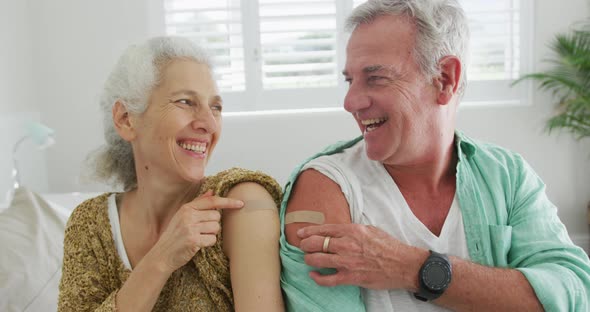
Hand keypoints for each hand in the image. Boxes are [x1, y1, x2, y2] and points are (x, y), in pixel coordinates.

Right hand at [148, 190, 243, 273]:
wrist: (162, 255)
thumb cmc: (175, 235)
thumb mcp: (182, 216)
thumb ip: (198, 203)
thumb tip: (211, 191)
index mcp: (186, 208)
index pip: (212, 201)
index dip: (228, 202)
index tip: (240, 203)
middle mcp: (188, 216)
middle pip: (217, 216)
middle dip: (213, 224)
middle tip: (202, 230)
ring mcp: (190, 228)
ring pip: (216, 228)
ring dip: (211, 234)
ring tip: (199, 237)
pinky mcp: (193, 240)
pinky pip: (212, 239)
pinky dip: (209, 243)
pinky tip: (199, 244)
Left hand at [297, 224, 426, 289]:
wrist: (403, 264)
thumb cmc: (389, 246)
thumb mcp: (370, 230)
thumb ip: (353, 230)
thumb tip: (339, 231)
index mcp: (352, 231)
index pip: (324, 229)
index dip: (309, 231)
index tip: (301, 233)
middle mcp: (346, 245)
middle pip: (316, 243)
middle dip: (305, 244)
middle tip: (302, 246)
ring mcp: (347, 262)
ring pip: (317, 259)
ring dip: (309, 259)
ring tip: (308, 259)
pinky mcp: (350, 277)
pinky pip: (327, 279)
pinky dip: (317, 277)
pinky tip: (313, 275)